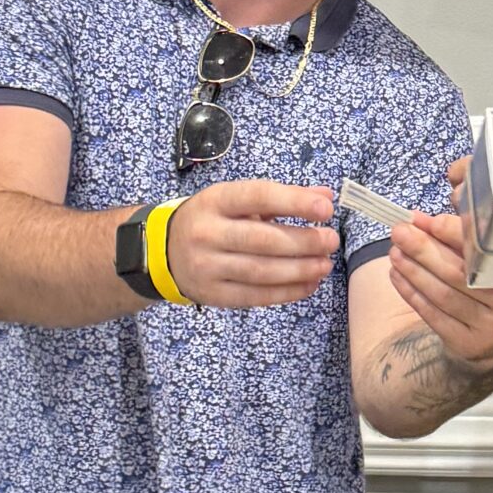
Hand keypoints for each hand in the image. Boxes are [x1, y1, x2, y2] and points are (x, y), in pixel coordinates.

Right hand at [163, 181, 338, 308]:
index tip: (326, 209)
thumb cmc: (211, 220)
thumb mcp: (236, 200)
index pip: (258, 197)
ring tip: (324, 265)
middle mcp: (207, 233)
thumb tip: (325, 198)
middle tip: (330, 241)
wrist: (162, 251)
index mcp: (215, 201)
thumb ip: (281, 198)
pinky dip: (286, 292)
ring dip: (299, 270)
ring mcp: (207, 266)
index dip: (294, 202)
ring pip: (261, 271)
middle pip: (263, 240)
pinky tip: (308, 284)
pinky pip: (255, 296)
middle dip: (303, 242)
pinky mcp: (212, 295)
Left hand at [388, 207, 492, 372]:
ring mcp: (487, 327)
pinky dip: (412, 293)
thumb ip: (462, 236)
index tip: (427, 221)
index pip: (482, 250)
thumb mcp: (490, 261)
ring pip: (442, 295)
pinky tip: (397, 275)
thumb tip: (423, 219)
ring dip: (414, 271)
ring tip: (395, 252)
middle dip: (424, 250)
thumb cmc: (492, 289)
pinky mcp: (465, 342)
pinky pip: (432, 315)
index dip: (452, 233)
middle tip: (400, 232)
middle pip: (458, 273)